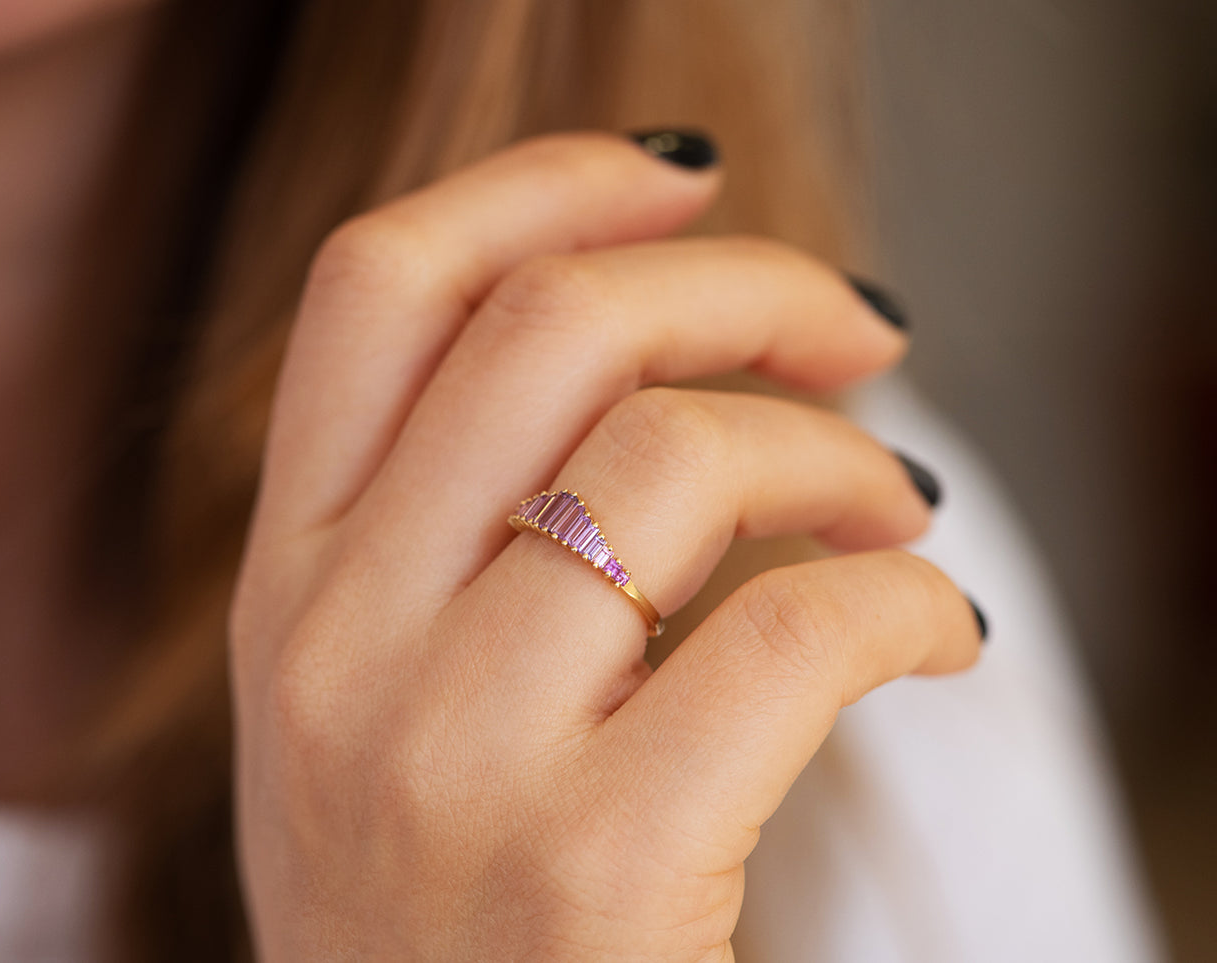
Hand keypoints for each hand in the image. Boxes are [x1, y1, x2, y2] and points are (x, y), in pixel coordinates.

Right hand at [230, 131, 981, 960]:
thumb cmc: (435, 908)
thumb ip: (445, 532)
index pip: (377, 286)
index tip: (683, 190)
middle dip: (745, 287)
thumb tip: (660, 355)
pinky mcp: (590, 869)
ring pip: (679, 458)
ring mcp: (449, 756)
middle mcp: (336, 645)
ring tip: (897, 507)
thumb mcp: (372, 704)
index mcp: (284, 584)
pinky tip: (932, 628)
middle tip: (855, 332)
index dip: (542, 187)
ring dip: (842, 454)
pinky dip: (903, 600)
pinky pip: (791, 636)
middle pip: (552, 327)